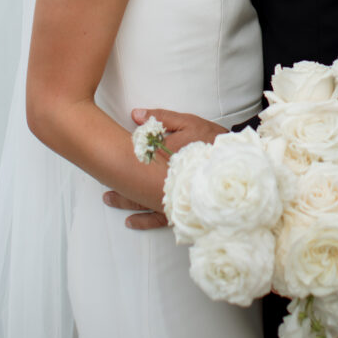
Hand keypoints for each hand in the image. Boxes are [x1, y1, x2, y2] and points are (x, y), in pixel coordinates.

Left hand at [102, 108, 224, 229]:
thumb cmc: (211, 140)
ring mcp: (174, 197)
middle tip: (101, 182)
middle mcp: (166, 181)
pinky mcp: (182, 208)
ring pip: (143, 202)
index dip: (121, 155)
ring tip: (108, 199)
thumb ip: (161, 118)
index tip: (106, 154)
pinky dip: (144, 220)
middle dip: (118, 183)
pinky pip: (159, 218)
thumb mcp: (188, 122)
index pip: (138, 157)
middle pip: (136, 183)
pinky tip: (131, 222)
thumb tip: (133, 115)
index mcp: (166, 158)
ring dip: (125, 202)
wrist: (237, 163)